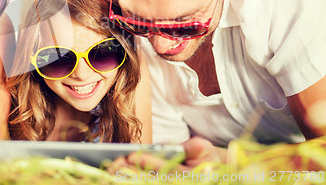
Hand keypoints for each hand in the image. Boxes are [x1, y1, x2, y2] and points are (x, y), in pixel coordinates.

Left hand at [108, 136, 226, 173]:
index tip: (134, 155)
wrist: (214, 173)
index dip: (150, 163)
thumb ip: (188, 147)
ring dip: (131, 179)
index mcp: (194, 178)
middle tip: (117, 164)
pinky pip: (149, 184)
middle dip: (135, 173)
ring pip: (150, 184)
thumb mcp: (201, 148)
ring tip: (114, 169)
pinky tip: (121, 174)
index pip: (169, 171)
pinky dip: (134, 180)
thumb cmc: (206, 157)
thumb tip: (168, 147)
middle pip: (155, 181)